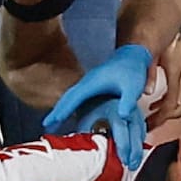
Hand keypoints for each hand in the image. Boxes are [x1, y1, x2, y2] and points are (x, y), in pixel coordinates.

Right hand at [43, 45, 152, 168]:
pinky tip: (68, 114)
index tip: (52, 120)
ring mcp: (88, 84)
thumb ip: (128, 101)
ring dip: (61, 108)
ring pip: (70, 97)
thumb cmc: (132, 69)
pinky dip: (69, 105)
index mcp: (93, 83)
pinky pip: (76, 97)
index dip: (63, 110)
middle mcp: (87, 82)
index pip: (74, 98)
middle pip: (67, 98)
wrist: (133, 56)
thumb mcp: (133, 87)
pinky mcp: (91, 86)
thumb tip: (124, 116)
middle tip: (46, 124)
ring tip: (52, 122)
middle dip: (56, 111)